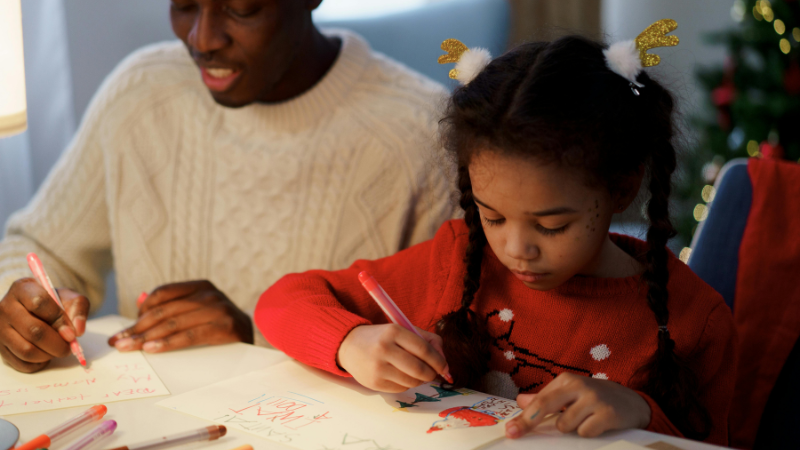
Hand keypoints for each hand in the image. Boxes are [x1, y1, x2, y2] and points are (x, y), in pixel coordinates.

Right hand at [0, 278, 88, 372]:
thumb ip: (79, 309)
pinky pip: (21, 363)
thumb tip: (78, 330)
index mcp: (22, 288)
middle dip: (57, 343)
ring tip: (58, 350)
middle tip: (69, 346)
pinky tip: (46, 355)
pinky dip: (38, 364)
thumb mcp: (69, 297)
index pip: (40, 303)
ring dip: (49, 355)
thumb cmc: (53, 303)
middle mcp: (5, 307)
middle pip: (34, 330)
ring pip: (26, 350)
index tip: (71, 332)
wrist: (35, 310)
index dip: (59, 320)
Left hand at [107, 280, 252, 352]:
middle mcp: (209, 294)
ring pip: (173, 324)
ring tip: (128, 348)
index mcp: (201, 286)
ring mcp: (219, 309)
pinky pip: (190, 336)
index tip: (124, 329)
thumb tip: (139, 301)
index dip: (141, 311)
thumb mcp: (199, 309)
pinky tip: (152, 349)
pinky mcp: (225, 327)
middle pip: (164, 311)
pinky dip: (168, 343)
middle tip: (118, 343)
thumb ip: (173, 305)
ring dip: (146, 338)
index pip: (163, 293)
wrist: (254, 336)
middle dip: (137, 328)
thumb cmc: (220, 325)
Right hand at [337, 324, 448, 392]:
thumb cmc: (381, 337)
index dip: (438, 360)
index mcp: (393, 331)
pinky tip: (400, 376)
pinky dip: (406, 384)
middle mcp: (384, 348)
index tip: (445, 367)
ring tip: (415, 373)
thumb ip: (427, 340)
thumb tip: (445, 362)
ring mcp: (377, 367)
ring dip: (419, 380)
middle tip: (433, 373)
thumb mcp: (402, 330)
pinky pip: (400, 389)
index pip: (423, 349)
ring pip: (411, 382)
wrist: (349, 345)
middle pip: (419, 369)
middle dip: (431, 374)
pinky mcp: (373, 382)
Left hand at [505, 373, 650, 438]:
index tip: (510, 430)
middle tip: (515, 433)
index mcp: (565, 380)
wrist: (632, 402)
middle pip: (545, 406)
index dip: (522, 416)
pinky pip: (585, 432)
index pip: (538, 400)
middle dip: (528, 422)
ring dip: (571, 428)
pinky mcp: (607, 413)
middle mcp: (578, 385)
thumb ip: (545, 398)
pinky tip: (596, 424)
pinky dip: (588, 433)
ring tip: (583, 421)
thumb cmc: (595, 398)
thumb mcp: (570, 393)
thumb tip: (520, 401)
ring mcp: (593, 399)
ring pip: (565, 425)